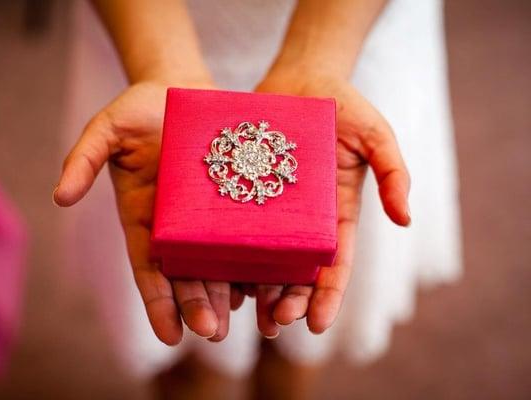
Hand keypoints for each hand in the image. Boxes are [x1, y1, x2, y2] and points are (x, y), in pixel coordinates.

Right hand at [53, 81, 241, 343]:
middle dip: (198, 306)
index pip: (149, 270)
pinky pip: (246, 237)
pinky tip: (266, 284)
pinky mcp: (235, 201)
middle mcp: (176, 227)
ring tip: (241, 320)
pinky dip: (253, 262)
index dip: (158, 303)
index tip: (171, 336)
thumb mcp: (107, 129)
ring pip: (219, 265)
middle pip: (188, 276)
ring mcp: (207, 216)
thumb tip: (58, 197)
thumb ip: (83, 159)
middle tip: (213, 332)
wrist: (182, 87)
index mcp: (144, 219)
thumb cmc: (140, 108)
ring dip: (228, 294)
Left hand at [251, 70, 410, 336]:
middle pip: (297, 271)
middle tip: (276, 324)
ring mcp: (273, 209)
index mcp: (337, 214)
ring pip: (264, 259)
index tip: (317, 325)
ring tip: (248, 315)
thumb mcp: (375, 135)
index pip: (335, 264)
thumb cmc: (343, 105)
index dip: (328, 296)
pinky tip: (218, 277)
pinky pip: (235, 229)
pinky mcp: (243, 193)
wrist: (300, 78)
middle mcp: (305, 220)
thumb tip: (406, 220)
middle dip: (289, 301)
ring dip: (258, 290)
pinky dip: (229, 255)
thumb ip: (394, 173)